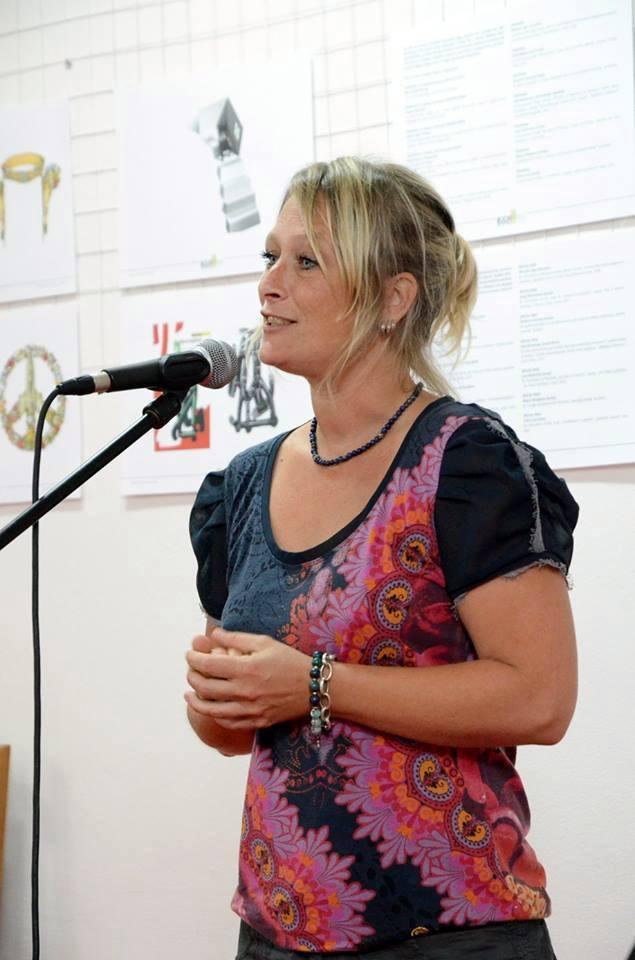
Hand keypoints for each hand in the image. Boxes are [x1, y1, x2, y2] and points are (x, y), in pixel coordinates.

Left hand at [184, 627, 308, 729]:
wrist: (314, 687)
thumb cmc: (290, 660)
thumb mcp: (265, 642)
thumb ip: (237, 638)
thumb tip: (214, 634)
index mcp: (246, 669)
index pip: (208, 665)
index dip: (193, 659)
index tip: (189, 654)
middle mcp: (244, 691)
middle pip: (206, 687)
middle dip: (192, 677)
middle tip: (190, 671)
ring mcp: (250, 710)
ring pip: (212, 710)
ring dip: (196, 702)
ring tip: (189, 694)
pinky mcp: (256, 721)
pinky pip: (228, 722)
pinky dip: (214, 715)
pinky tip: (210, 708)